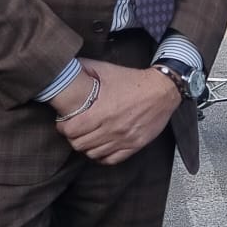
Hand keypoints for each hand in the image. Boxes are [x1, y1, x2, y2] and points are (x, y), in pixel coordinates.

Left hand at [56, 62, 180, 164]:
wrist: (163, 89)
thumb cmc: (133, 80)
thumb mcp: (107, 70)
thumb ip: (85, 68)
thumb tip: (65, 65)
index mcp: (101, 111)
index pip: (71, 130)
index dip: (63, 127)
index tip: (64, 122)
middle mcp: (111, 128)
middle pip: (79, 144)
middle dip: (73, 138)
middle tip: (75, 131)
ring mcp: (123, 139)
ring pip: (93, 154)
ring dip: (87, 147)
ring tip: (88, 138)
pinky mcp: (135, 145)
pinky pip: (111, 160)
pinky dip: (102, 156)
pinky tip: (101, 148)